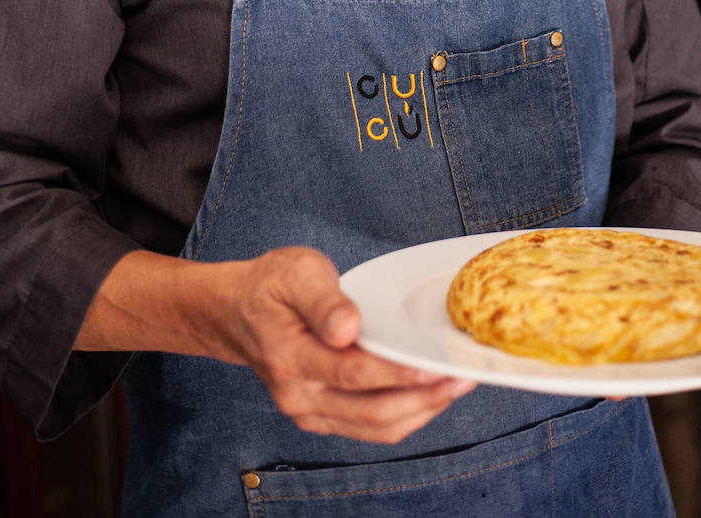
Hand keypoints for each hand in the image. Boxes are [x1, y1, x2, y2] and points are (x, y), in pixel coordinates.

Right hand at [192, 246, 475, 442]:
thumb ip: (323, 299)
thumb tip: (347, 328)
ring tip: (456, 386)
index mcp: (291, 356)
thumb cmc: (271, 286)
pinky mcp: (320, 416)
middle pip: (371, 410)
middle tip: (463, 376)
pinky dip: (404, 416)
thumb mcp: (295, 272)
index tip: (436, 364)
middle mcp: (299, 395)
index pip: (354, 373)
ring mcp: (309, 412)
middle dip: (424, 397)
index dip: (399, 371)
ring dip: (421, 412)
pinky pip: (368, 428)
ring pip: (374, 427)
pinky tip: (428, 396)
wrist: (236, 313)